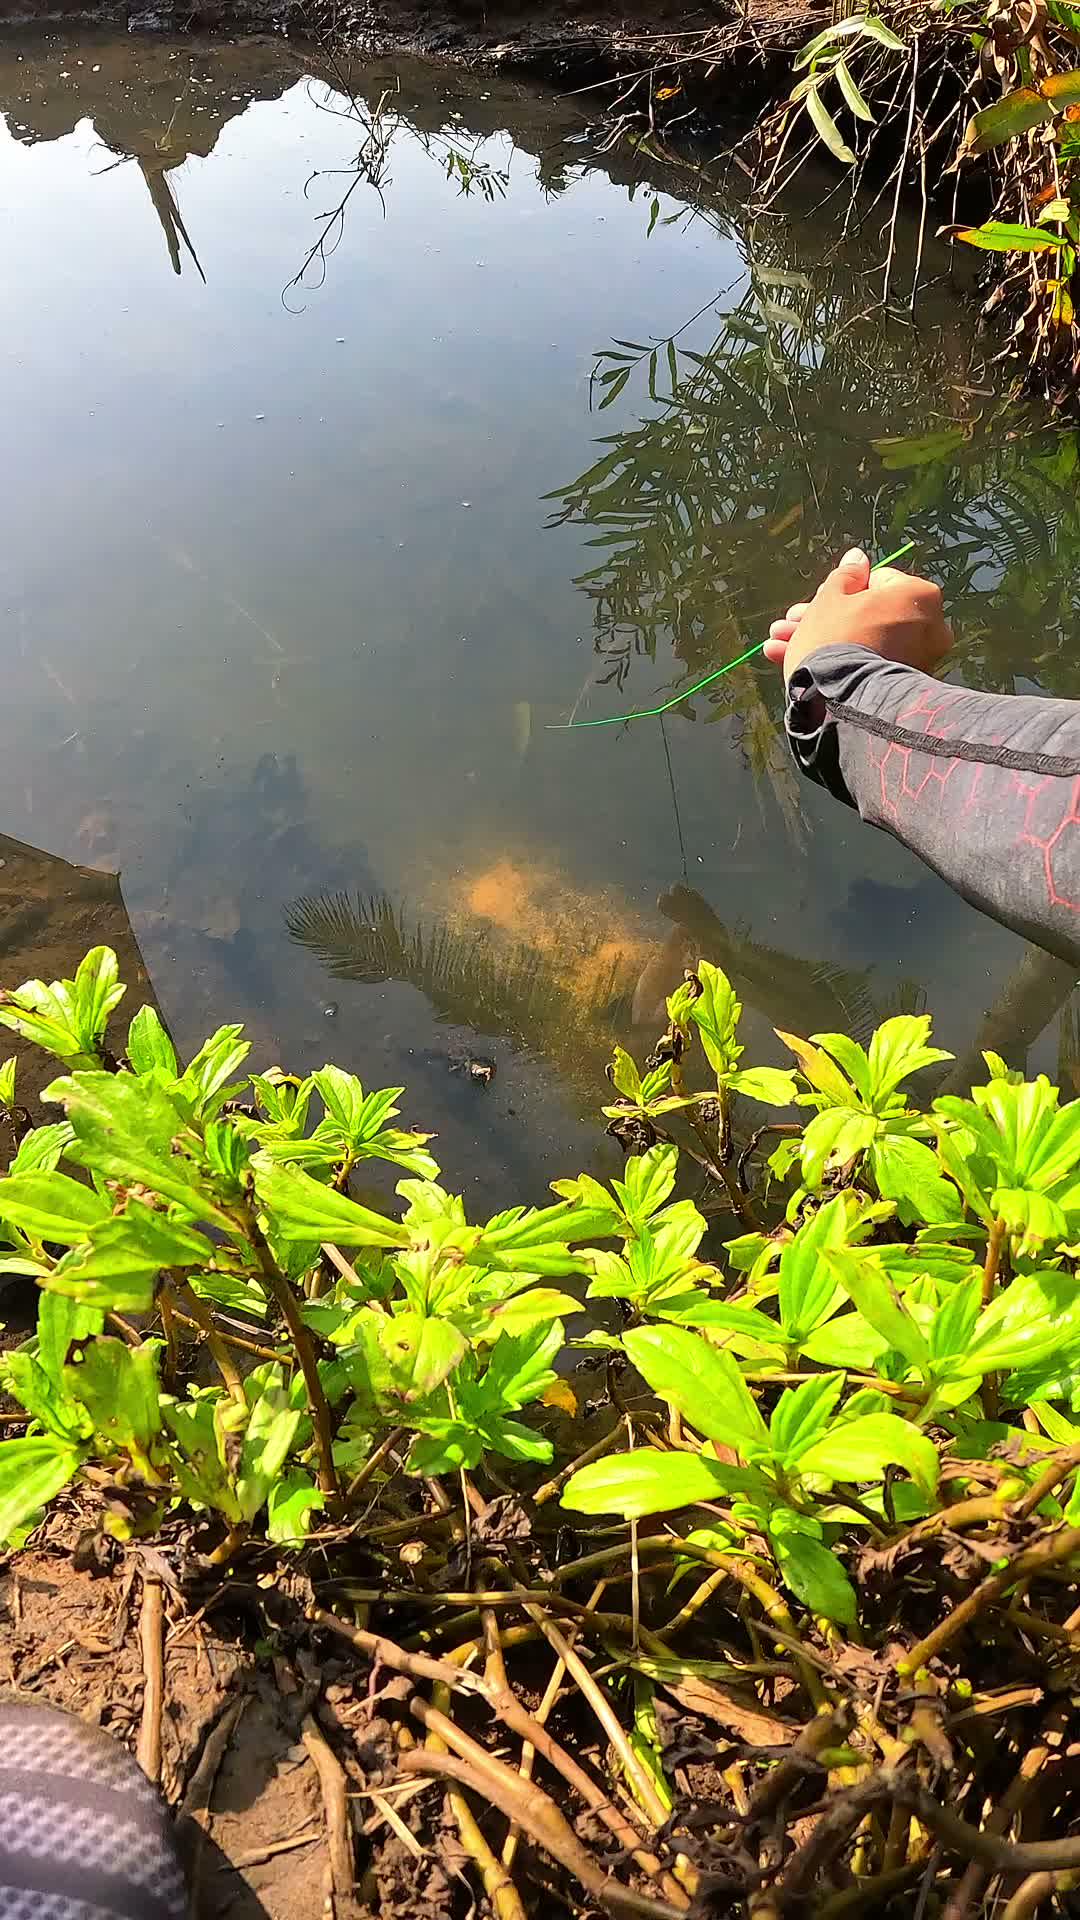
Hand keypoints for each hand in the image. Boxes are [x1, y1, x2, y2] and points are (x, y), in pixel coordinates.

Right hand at [763, 548, 952, 683]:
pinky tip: (796, 666)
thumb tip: (858, 557)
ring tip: (777, 648)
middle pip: (866, 615)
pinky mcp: (902, 685)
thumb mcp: (831, 599)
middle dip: (823, 620)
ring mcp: (918, 658)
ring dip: (822, 642)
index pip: (875, 581)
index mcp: (917, 594)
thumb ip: (845, 576)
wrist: (845, 701)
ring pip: (862, 641)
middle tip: (790, 625)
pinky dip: (840, 664)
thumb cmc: (837, 638)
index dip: (839, 592)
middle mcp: (928, 625)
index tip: (813, 603)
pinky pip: (868, 664)